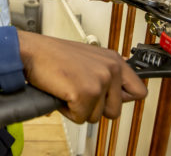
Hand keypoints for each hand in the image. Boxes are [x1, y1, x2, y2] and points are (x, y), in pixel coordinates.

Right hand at [17, 30, 147, 122]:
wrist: (31, 52)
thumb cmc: (53, 55)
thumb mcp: (88, 58)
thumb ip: (105, 71)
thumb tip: (121, 90)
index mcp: (113, 60)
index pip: (139, 91)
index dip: (121, 100)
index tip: (109, 99)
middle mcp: (111, 69)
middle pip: (115, 111)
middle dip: (94, 108)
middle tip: (78, 92)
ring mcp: (100, 81)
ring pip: (97, 117)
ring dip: (79, 109)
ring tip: (68, 89)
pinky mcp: (85, 93)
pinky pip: (80, 118)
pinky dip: (67, 111)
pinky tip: (61, 93)